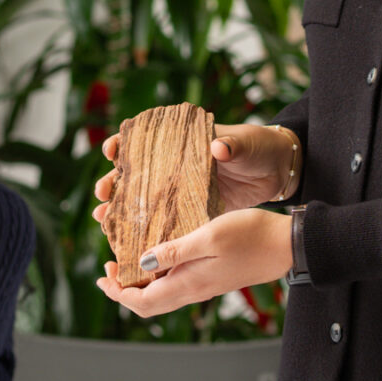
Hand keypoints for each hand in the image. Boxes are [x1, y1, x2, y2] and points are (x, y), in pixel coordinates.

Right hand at [95, 121, 297, 216]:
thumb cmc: (257, 149)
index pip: (143, 140)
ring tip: (103, 218)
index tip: (111, 152)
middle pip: (135, 174)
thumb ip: (231, 146)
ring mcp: (181, 190)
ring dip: (122, 209)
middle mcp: (175, 167)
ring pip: (144, 200)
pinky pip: (166, 222)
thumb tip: (218, 147)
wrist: (279, 171)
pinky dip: (148, 231)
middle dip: (113, 183)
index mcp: (181, 143)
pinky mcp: (193, 211)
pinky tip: (132, 241)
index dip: (122, 144)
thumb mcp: (244, 144)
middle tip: (102, 194)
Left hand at [95, 207, 290, 317]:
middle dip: (125, 291)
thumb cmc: (251, 236)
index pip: (142, 303)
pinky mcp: (213, 278)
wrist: (286, 244)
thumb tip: (141, 263)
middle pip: (150, 305)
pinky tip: (159, 255)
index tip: (105, 274)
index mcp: (189, 284)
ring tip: (129, 261)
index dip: (118, 293)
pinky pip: (177, 284)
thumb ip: (174, 251)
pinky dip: (159, 275)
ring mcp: (204, 286)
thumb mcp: (208, 236)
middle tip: (110, 269)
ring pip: (163, 295)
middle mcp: (194, 291)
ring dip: (141, 283)